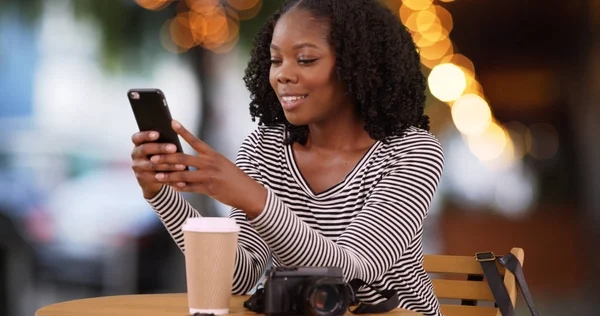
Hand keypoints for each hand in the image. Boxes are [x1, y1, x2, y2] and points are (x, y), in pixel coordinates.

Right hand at [130, 131, 187, 198]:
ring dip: (168, 165)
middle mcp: (135, 154)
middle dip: (160, 148)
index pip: (137, 137)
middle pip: (145, 149)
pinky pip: (157, 179)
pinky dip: (170, 179)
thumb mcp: (158, 148)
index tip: (157, 134)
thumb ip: (163, 141)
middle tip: (174, 148)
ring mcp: (138, 167)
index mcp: (138, 143)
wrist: (152, 177)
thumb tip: (177, 133)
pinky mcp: (143, 179)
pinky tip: (180, 179)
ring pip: (152, 165)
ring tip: (182, 165)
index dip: (146, 135)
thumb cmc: (159, 156)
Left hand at [151, 120, 266, 217]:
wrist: (247, 192)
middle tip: (153, 157)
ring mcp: (209, 176)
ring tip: (156, 175)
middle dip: (166, 158)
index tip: (172, 122)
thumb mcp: (222, 164)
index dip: (183, 131)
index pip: (195, 140)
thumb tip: (189, 161)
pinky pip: (190, 188)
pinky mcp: (209, 189)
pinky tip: (171, 187)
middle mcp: (210, 163)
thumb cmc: (234, 178)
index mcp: (213, 154)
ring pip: (183, 175)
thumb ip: (206, 161)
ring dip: (168, 175)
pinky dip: (179, 188)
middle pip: (184, 158)